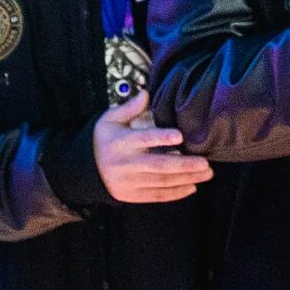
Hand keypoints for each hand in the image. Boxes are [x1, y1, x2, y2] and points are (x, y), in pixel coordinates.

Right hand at [93, 90, 213, 203]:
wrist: (83, 169)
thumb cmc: (103, 140)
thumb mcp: (109, 120)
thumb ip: (130, 108)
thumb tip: (146, 93)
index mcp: (121, 143)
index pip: (143, 139)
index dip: (161, 138)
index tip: (180, 136)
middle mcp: (126, 164)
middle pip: (158, 165)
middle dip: (184, 165)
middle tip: (205, 163)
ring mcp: (129, 182)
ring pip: (161, 182)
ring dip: (186, 179)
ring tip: (207, 174)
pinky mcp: (132, 195)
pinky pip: (156, 196)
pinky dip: (175, 193)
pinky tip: (192, 187)